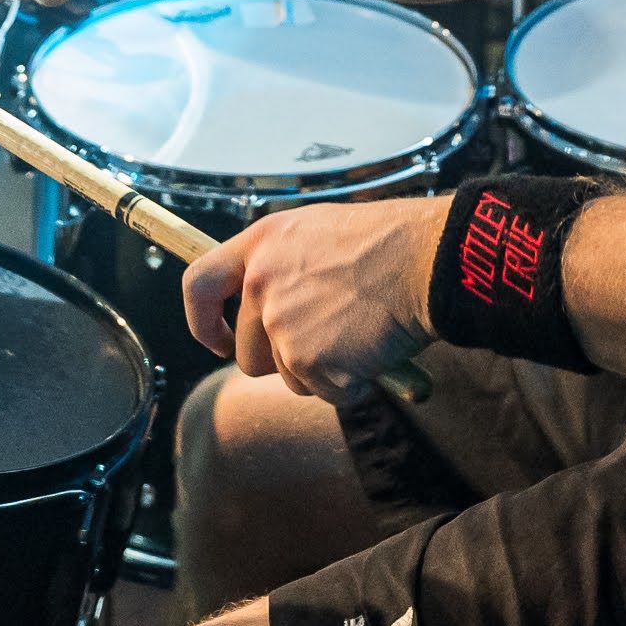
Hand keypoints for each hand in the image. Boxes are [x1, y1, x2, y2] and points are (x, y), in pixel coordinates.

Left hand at [183, 195, 442, 402]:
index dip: (202, 321)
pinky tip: (373, 349)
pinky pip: (324, 392)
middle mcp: (261, 282)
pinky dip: (351, 384)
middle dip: (283, 360)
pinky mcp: (308, 358)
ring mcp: (281, 323)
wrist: (427, 259)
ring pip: (287, 377)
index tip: (218, 341)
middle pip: (246, 351)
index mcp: (261, 244)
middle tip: (327, 344)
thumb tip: (277, 310)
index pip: (198, 285)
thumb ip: (286, 267)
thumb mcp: (320, 234)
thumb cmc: (389, 244)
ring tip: (359, 336)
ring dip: (322, 372)